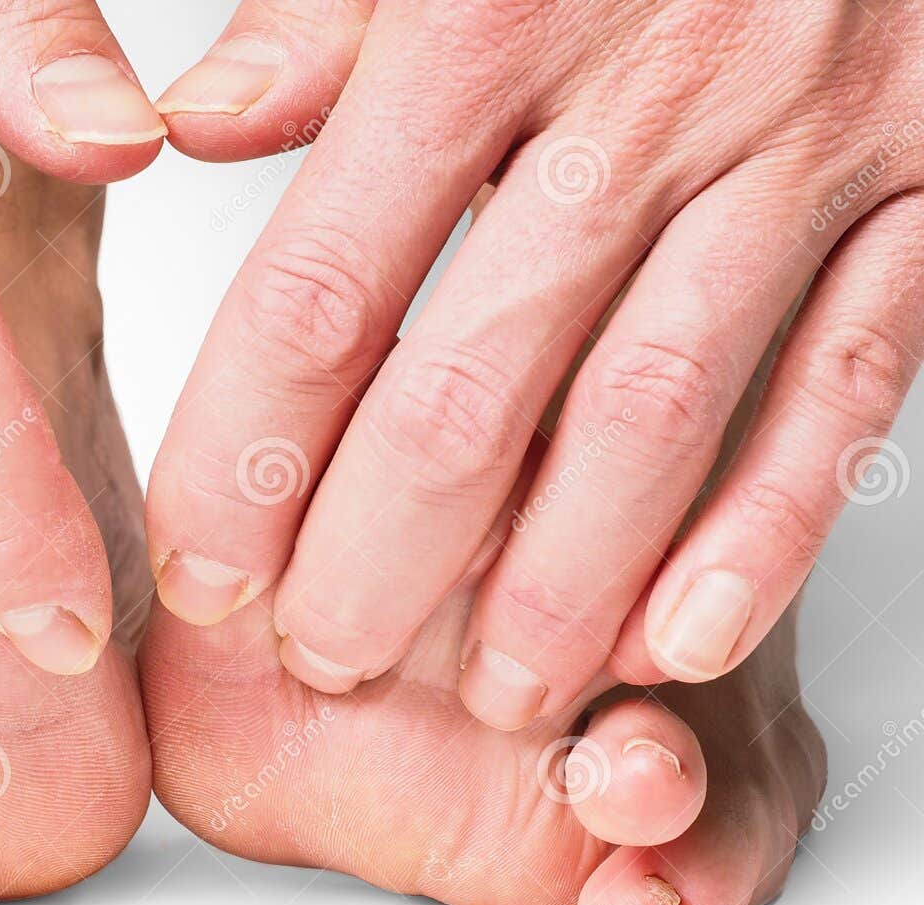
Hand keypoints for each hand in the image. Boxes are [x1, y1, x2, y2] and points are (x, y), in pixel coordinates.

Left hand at [147, 0, 923, 728]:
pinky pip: (845, 379)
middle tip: (326, 660)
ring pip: (651, 413)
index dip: (252, 451)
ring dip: (565, 582)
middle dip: (384, 554)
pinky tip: (687, 636)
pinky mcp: (921, 186)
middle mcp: (642, 93)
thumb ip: (323, 29)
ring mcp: (796, 146)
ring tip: (500, 696)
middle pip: (474, 385)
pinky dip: (769, 523)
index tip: (207, 569)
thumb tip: (194, 128)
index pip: (326, 289)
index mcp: (486, 18)